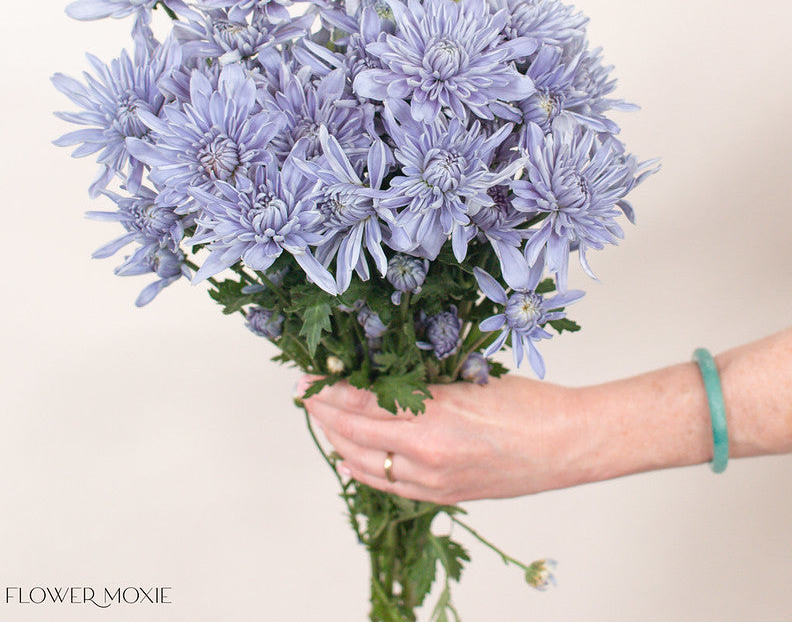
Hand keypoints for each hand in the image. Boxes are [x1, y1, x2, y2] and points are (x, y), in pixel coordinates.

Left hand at [299, 374, 583, 503]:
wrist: (569, 445)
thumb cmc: (530, 406)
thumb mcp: (468, 381)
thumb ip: (423, 388)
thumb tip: (385, 383)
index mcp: (432, 419)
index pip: (361, 405)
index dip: (329, 391)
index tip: (309, 379)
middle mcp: (426, 456)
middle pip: (355, 436)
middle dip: (324, 415)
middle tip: (307, 396)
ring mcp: (434, 482)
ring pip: (368, 464)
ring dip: (339, 442)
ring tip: (322, 422)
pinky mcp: (446, 496)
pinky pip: (392, 487)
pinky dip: (364, 472)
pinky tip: (348, 463)